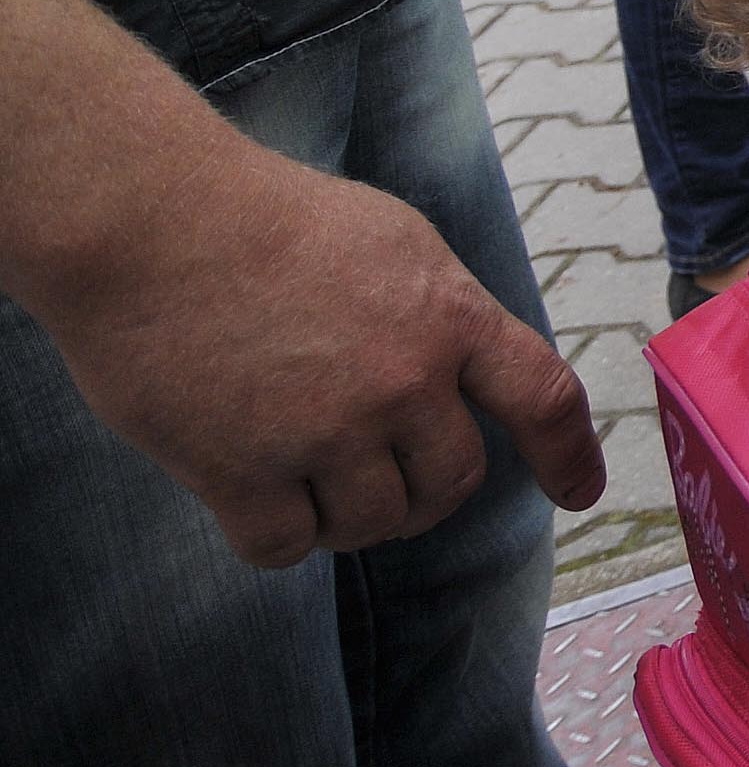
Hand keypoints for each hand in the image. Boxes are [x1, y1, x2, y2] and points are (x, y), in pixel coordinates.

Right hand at [34, 135, 603, 565]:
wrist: (151, 221)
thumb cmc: (267, 219)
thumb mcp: (394, 243)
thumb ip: (440, 315)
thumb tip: (465, 380)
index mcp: (451, 315)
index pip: (542, 398)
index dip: (568, 455)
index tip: (579, 494)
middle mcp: (403, 381)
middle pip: (452, 483)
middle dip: (425, 492)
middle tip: (383, 478)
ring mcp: (325, 431)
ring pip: (373, 524)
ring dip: (348, 516)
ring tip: (307, 473)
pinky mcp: (242, 471)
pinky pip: (286, 547)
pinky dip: (278, 535)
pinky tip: (257, 496)